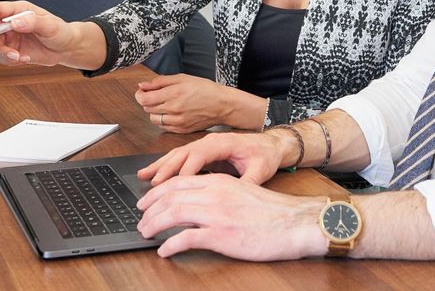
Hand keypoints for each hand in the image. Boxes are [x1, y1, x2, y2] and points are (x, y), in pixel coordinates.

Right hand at [0, 1, 81, 66]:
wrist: (67, 48)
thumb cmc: (61, 31)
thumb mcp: (50, 26)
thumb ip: (33, 22)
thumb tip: (15, 22)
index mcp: (19, 11)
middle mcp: (11, 23)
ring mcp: (11, 38)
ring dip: (4, 53)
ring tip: (19, 56)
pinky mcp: (13, 50)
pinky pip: (2, 57)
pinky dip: (10, 60)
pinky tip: (25, 59)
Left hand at [134, 74, 251, 132]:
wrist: (221, 105)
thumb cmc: (204, 89)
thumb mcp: (182, 78)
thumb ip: (160, 81)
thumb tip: (142, 85)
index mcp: (173, 94)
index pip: (144, 99)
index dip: (140, 95)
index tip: (143, 92)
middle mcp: (173, 109)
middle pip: (147, 109)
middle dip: (148, 101)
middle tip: (155, 95)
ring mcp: (177, 122)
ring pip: (153, 119)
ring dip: (154, 112)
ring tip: (164, 104)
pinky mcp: (181, 130)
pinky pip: (163, 127)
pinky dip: (163, 120)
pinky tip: (171, 113)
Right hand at [137, 130, 289, 186]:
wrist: (271, 144)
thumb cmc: (265, 155)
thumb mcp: (261, 170)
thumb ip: (249, 182)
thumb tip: (238, 195)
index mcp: (223, 143)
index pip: (199, 155)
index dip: (186, 170)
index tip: (175, 186)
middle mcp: (210, 141)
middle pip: (183, 154)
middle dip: (166, 169)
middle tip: (151, 184)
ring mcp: (204, 144)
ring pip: (177, 154)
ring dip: (160, 166)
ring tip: (143, 176)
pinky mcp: (202, 151)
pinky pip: (180, 156)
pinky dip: (165, 164)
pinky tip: (152, 173)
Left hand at [137, 173, 326, 259]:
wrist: (294, 223)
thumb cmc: (272, 212)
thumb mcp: (242, 192)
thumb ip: (219, 193)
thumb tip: (197, 202)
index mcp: (219, 182)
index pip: (178, 182)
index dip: (157, 192)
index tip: (147, 201)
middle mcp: (214, 194)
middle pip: (170, 196)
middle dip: (149, 208)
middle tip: (140, 219)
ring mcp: (216, 214)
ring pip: (172, 215)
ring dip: (154, 225)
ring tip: (146, 234)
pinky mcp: (221, 236)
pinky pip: (186, 239)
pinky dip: (170, 245)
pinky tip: (164, 252)